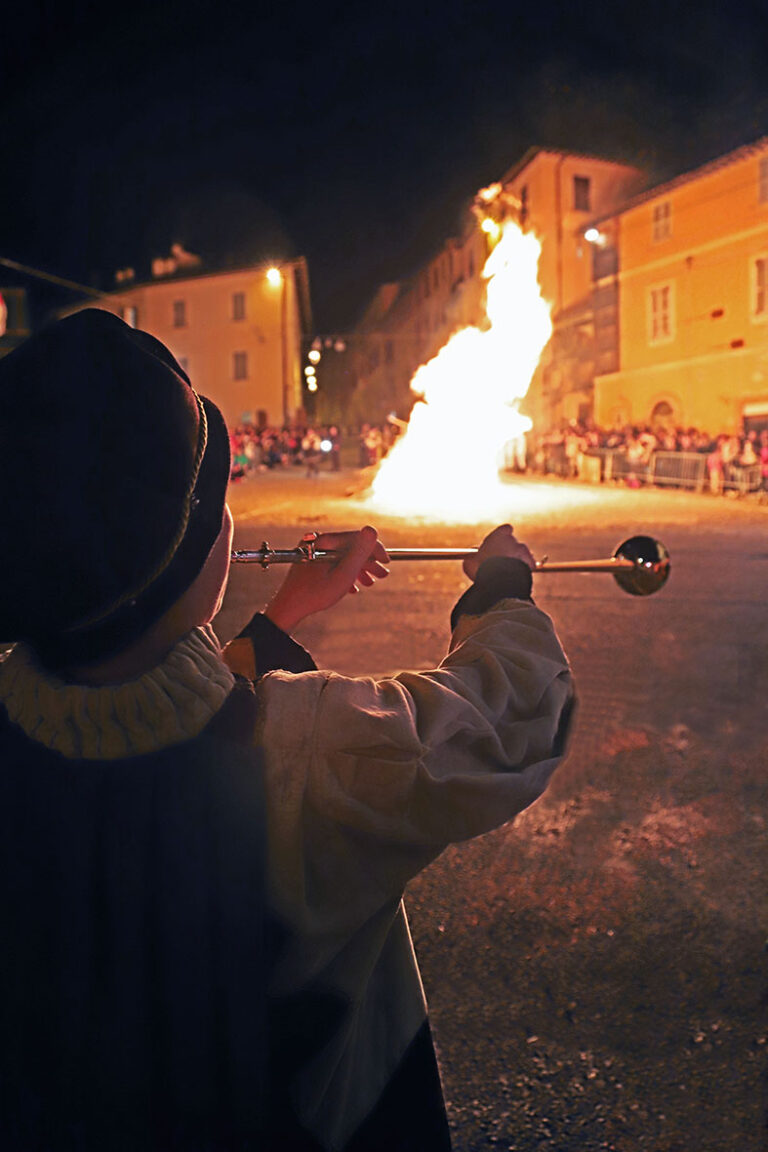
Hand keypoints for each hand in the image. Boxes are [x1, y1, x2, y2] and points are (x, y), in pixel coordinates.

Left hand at [264, 526, 388, 632]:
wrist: (289, 608)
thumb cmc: (315, 593)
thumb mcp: (343, 574)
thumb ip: (359, 552)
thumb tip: (372, 530)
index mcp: (325, 542)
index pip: (357, 538)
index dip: (375, 549)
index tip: (386, 561)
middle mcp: (318, 542)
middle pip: (350, 547)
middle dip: (368, 562)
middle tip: (382, 575)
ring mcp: (312, 552)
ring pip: (341, 556)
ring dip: (358, 569)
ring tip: (369, 582)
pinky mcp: (310, 563)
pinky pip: (332, 564)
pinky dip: (344, 573)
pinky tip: (352, 587)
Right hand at [462, 524, 534, 581]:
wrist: (499, 580)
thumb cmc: (481, 568)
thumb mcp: (470, 562)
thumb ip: (472, 556)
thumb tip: (471, 557)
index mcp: (499, 535)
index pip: (505, 529)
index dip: (503, 536)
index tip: (498, 543)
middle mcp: (513, 540)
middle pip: (513, 543)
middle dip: (509, 551)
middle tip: (501, 562)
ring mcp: (523, 551)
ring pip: (522, 554)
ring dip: (517, 560)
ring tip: (509, 571)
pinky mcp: (530, 562)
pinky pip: (529, 564)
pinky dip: (525, 569)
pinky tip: (517, 576)